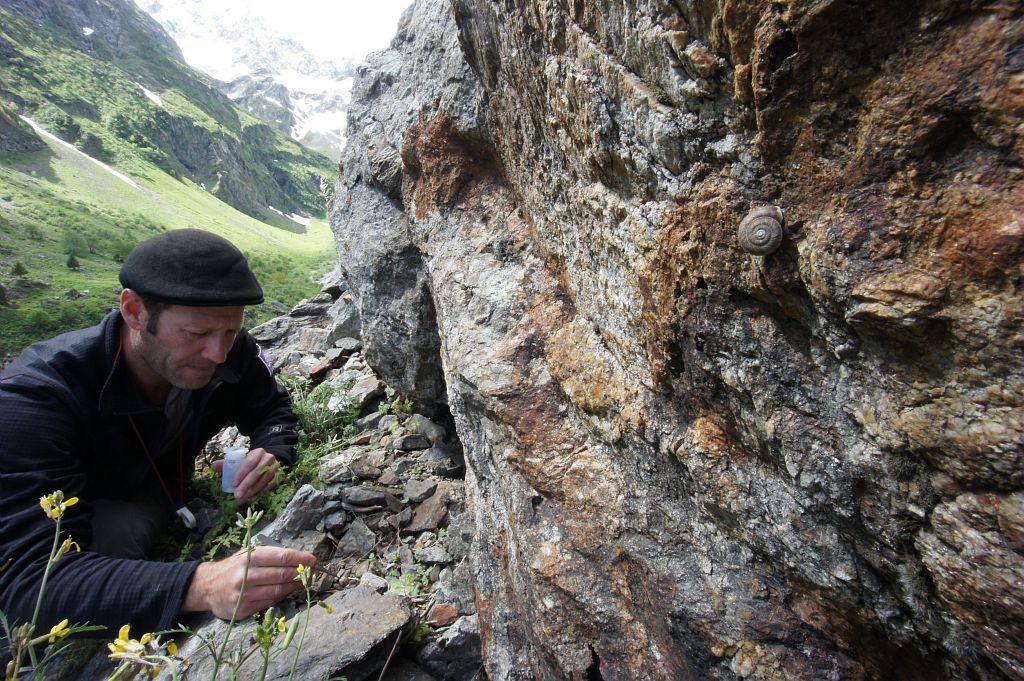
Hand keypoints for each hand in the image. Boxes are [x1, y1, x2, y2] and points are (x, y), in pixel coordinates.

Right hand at [181, 547, 315, 618]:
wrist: (206, 586)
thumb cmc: (233, 567)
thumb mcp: (247, 554)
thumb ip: (269, 556)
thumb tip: (298, 558)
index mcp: (249, 557)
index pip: (282, 557)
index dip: (300, 558)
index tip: (313, 559)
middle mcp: (247, 575)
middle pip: (282, 575)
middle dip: (301, 573)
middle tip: (313, 572)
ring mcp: (245, 594)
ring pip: (278, 590)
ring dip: (295, 586)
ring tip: (304, 582)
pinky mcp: (244, 609)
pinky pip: (269, 602)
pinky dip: (282, 596)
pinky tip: (288, 591)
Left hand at [212, 448, 282, 503]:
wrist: (268, 461)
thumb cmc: (251, 461)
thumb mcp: (240, 459)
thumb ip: (227, 463)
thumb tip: (213, 466)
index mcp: (258, 452)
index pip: (249, 462)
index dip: (241, 473)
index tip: (233, 484)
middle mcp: (269, 459)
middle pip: (257, 473)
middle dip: (246, 485)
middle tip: (237, 496)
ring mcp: (276, 468)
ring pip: (264, 481)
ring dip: (253, 491)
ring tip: (242, 499)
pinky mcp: (280, 476)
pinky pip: (270, 486)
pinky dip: (260, 493)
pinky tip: (251, 498)